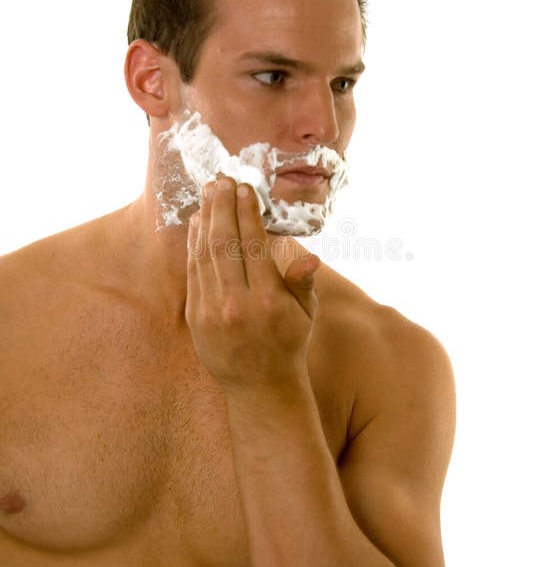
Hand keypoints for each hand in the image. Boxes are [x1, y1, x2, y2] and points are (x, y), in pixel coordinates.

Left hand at [185, 177, 319, 392]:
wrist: (259, 387)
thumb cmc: (288, 343)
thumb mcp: (306, 315)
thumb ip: (303, 284)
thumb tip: (310, 259)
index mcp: (269, 301)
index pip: (255, 246)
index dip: (248, 214)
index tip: (245, 188)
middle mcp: (238, 304)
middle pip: (226, 244)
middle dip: (222, 207)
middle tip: (222, 179)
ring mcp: (212, 311)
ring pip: (205, 254)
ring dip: (206, 219)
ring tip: (208, 192)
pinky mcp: (196, 316)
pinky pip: (194, 272)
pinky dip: (195, 244)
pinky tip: (198, 223)